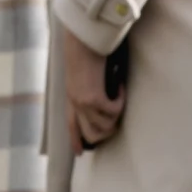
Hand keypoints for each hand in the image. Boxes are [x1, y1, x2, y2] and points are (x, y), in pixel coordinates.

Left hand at [62, 30, 122, 147]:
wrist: (83, 38)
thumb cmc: (86, 49)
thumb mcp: (83, 72)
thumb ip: (88, 85)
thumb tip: (102, 93)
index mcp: (70, 98)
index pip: (71, 126)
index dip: (76, 141)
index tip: (80, 152)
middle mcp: (75, 104)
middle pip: (91, 135)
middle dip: (107, 133)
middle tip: (117, 119)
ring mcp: (83, 103)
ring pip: (105, 126)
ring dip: (116, 117)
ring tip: (120, 99)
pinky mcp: (94, 98)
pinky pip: (114, 111)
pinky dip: (121, 101)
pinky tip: (121, 86)